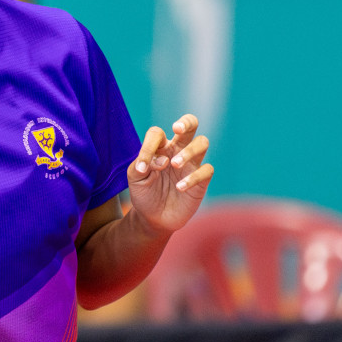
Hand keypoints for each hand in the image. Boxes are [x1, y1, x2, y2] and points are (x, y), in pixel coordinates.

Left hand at [128, 114, 213, 235]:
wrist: (152, 218)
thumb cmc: (144, 193)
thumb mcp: (135, 179)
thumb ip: (141, 164)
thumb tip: (161, 159)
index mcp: (160, 147)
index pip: (157, 134)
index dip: (149, 145)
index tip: (142, 166)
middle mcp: (178, 151)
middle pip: (190, 124)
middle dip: (186, 122)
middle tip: (177, 129)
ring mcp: (191, 164)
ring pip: (202, 143)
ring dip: (189, 151)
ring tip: (174, 164)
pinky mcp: (201, 180)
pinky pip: (206, 170)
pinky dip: (193, 177)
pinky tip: (179, 187)